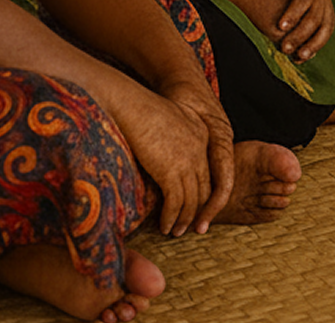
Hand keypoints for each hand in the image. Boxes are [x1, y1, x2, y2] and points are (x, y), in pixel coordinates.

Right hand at [112, 86, 219, 235]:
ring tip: (176, 231)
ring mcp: (188, 160)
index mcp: (200, 134)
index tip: (195, 207)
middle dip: (197, 210)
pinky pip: (176, 202)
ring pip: (192, 198)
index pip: (205, 170)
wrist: (129, 103)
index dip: (200, 191)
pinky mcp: (172, 170)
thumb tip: (158, 158)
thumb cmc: (135, 108)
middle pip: (204, 187)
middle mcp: (200, 148)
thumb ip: (168, 141)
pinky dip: (172, 217)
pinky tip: (165, 226)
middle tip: (189, 226)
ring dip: (184, 218)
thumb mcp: (163, 122)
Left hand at [262, 0, 334, 61]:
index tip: (280, 27)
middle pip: (315, 17)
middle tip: (284, 48)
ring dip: (313, 44)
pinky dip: (316, 46)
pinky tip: (302, 58)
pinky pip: (326, 34)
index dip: (294, 13)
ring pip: (325, 27)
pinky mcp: (328, 17)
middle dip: (300, 34)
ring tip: (298, 57)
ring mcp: (327, 7)